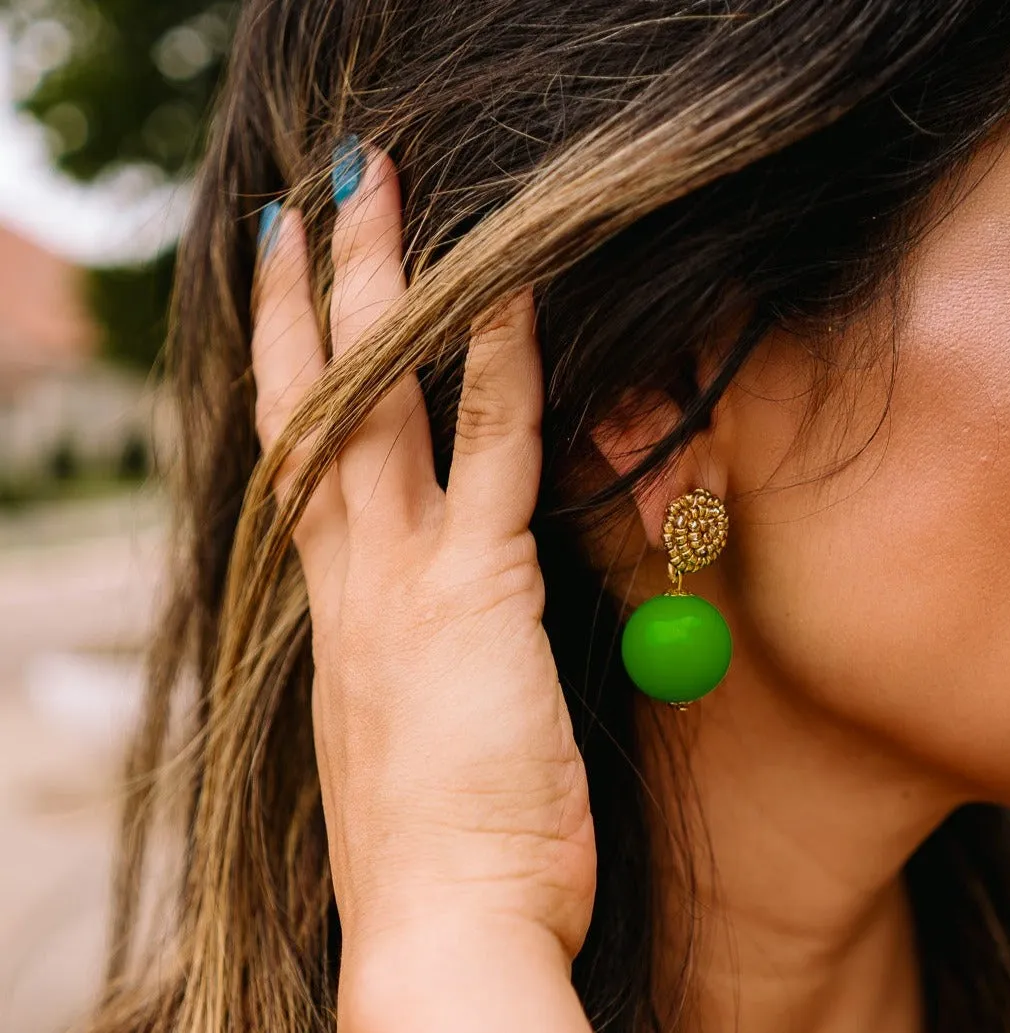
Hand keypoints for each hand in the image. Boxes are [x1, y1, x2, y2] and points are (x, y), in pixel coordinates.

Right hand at [251, 146, 595, 966]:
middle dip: (305, 299)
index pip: (297, 461)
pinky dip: (496, 363)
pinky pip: (488, 450)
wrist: (442, 931)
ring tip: (372, 191)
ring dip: (376, 290)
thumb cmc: (437, 847)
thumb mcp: (406, 733)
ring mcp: (404, 578)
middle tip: (302, 202)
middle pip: (314, 405)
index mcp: (335, 610)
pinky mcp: (476, 592)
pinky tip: (506, 285)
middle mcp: (350, 578)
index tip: (282, 301)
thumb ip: (411, 652)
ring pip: (377, 402)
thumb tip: (433, 616)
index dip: (285, 376)